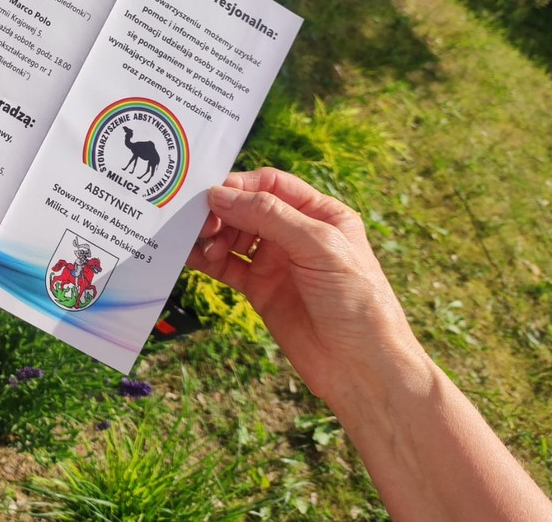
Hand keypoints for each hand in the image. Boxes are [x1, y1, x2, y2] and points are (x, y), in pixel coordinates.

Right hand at [187, 168, 425, 407]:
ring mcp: (277, 262)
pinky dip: (206, 259)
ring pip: (234, 235)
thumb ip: (270, 216)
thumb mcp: (319, 246)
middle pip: (247, 208)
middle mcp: (296, 234)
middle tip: (203, 225)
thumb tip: (220, 195)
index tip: (212, 195)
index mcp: (320, 214)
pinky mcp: (260, 289)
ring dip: (213, 236)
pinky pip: (227, 266)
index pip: (271, 184)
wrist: (361, 367)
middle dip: (222, 212)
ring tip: (204, 248)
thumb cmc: (357, 302)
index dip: (240, 186)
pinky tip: (190, 257)